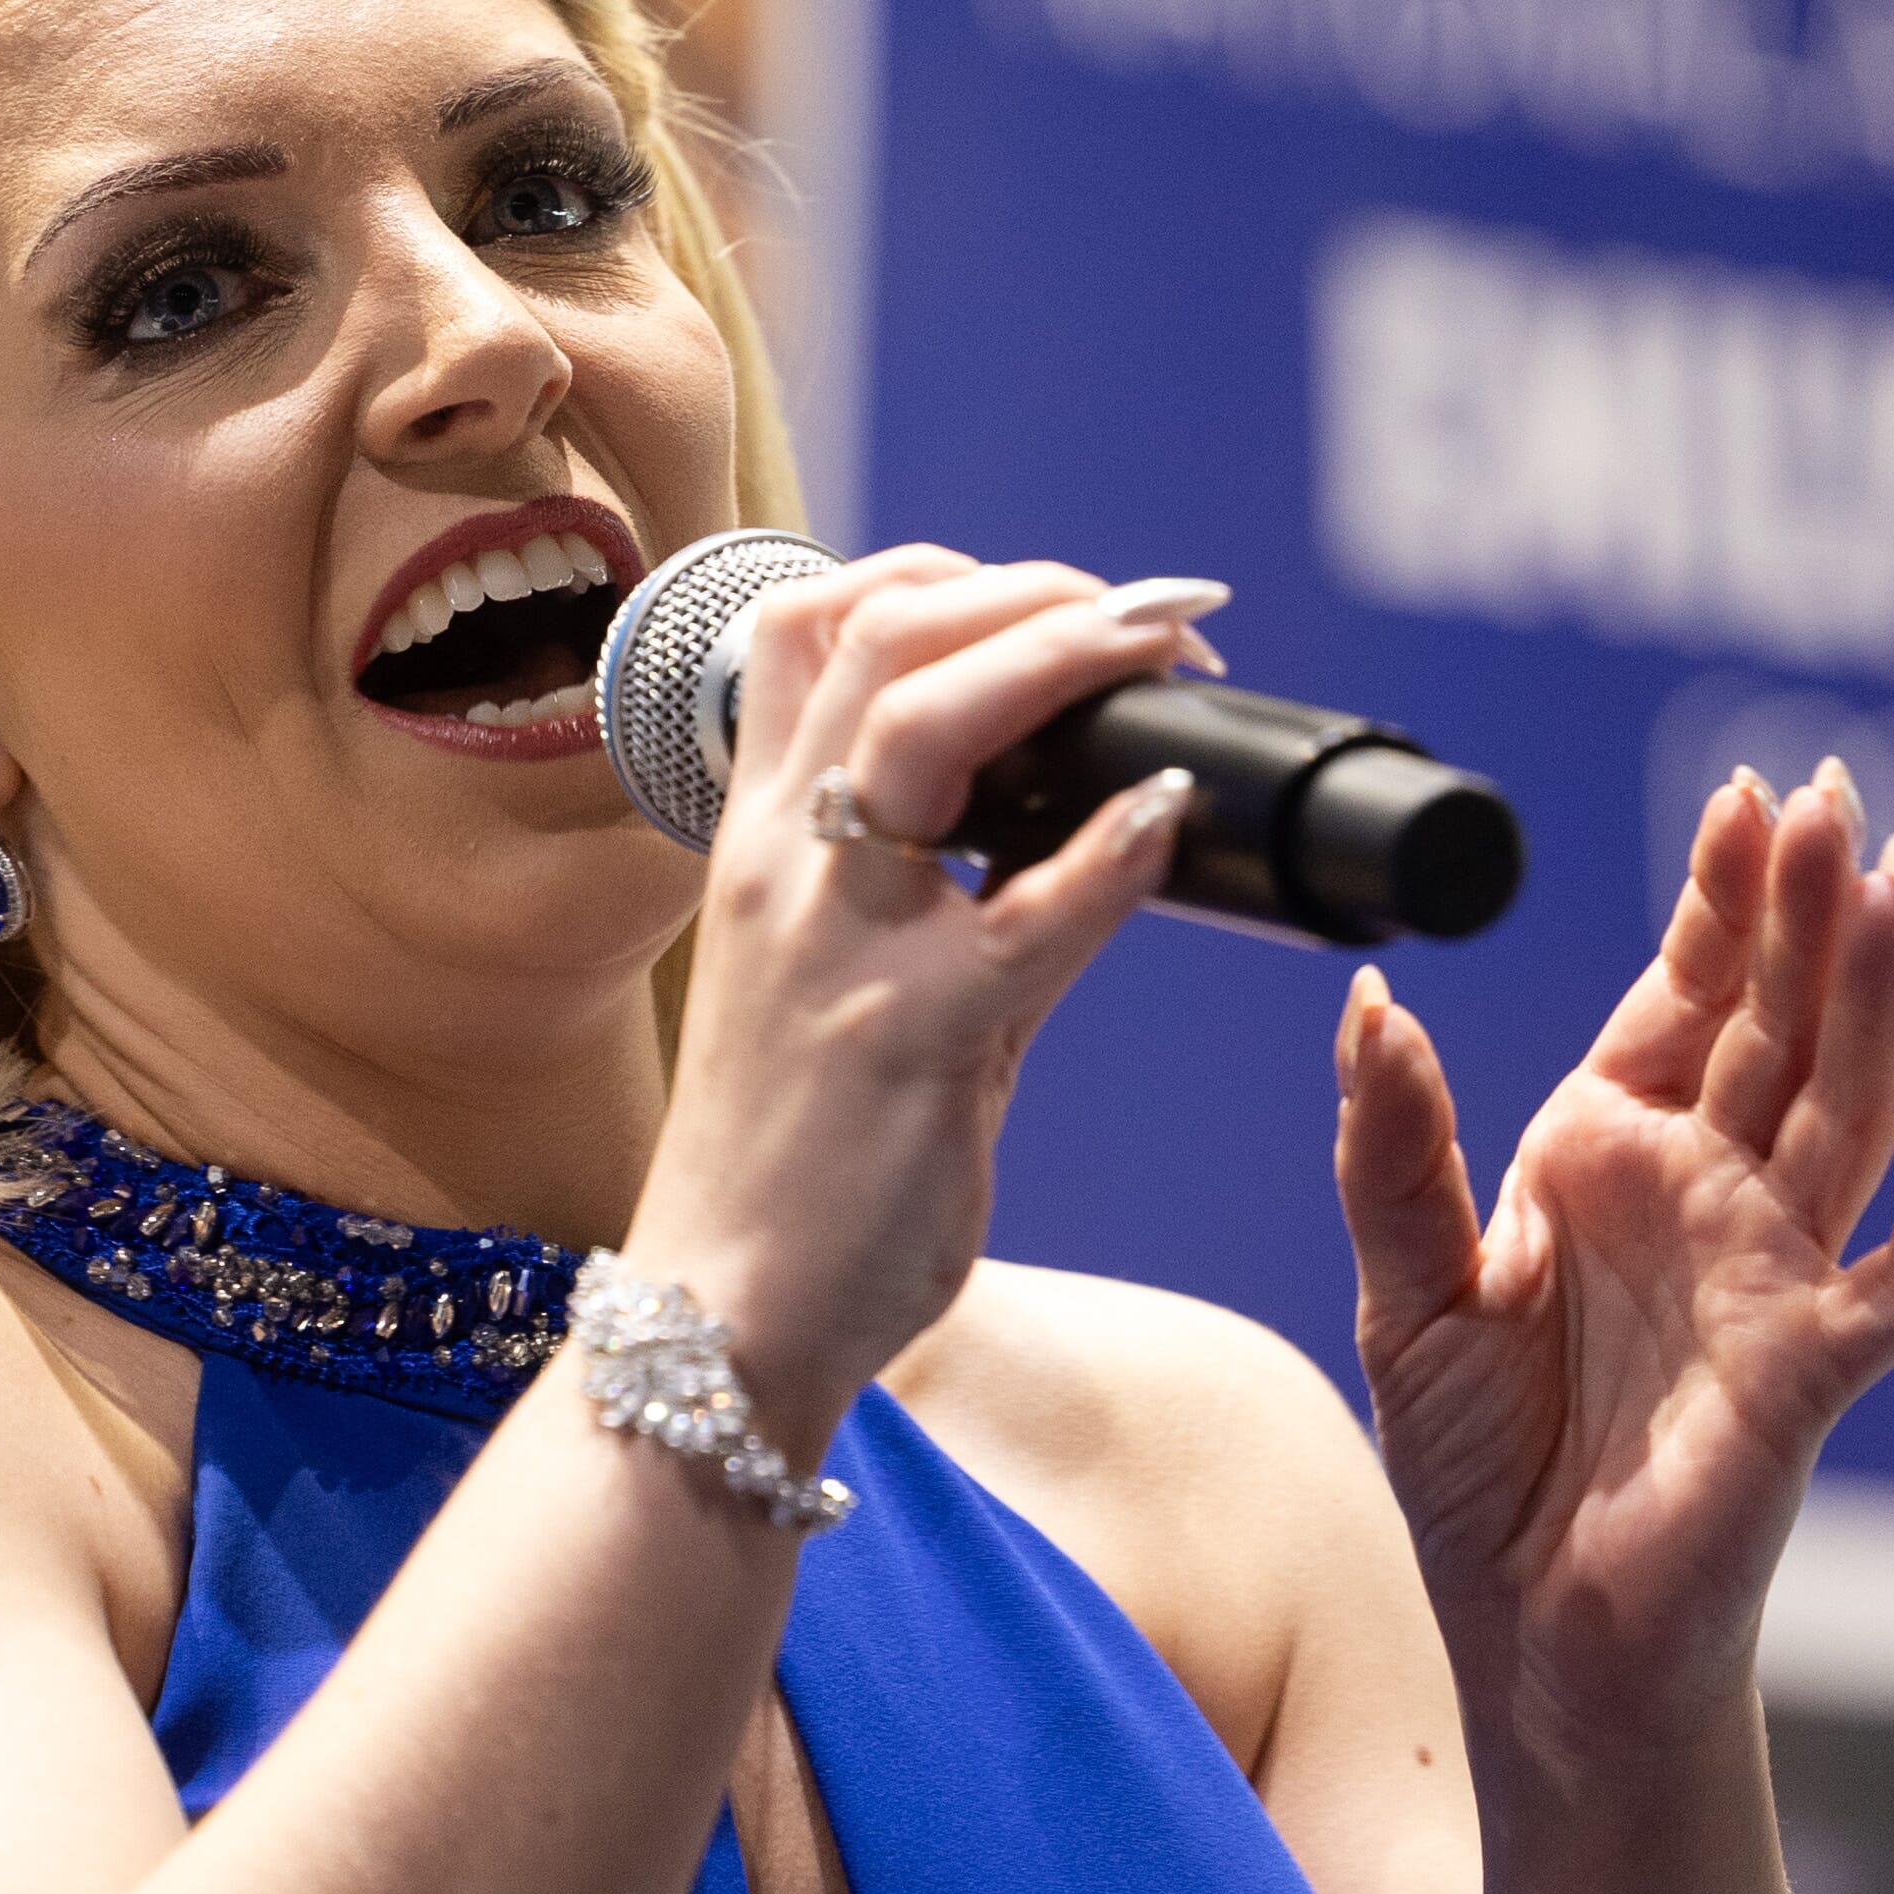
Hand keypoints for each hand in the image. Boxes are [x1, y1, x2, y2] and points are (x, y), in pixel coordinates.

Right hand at [627, 549, 1220, 1454]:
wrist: (723, 1319)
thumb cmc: (787, 1157)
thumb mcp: (832, 982)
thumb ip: (937, 887)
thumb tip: (1085, 805)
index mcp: (758, 844)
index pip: (806, 627)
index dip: (932, 574)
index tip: (1045, 593)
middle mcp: (784, 868)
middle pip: (877, 635)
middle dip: (1027, 587)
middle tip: (1144, 610)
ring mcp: (841, 946)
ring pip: (925, 725)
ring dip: (1060, 655)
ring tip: (1159, 651)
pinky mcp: (913, 1040)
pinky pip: (1025, 915)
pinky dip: (1113, 847)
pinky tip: (1170, 812)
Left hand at [1337, 765, 1893, 1772]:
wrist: (1529, 1637)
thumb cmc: (1480, 1470)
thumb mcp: (1405, 1292)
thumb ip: (1393, 1147)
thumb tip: (1369, 1000)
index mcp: (1613, 1157)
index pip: (1688, 998)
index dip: (1721, 901)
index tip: (1747, 796)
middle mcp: (1709, 1196)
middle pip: (1781, 1023)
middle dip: (1807, 909)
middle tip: (1837, 794)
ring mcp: (1772, 1275)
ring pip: (1848, 1108)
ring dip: (1875, 1000)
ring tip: (1893, 884)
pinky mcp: (1809, 1373)